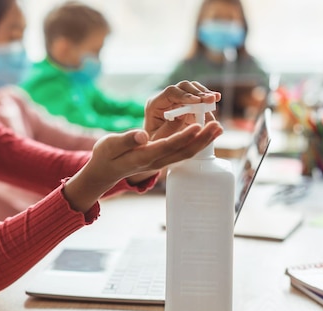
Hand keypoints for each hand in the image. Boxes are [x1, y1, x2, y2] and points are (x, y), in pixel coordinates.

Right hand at [63, 118, 222, 212]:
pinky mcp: (162, 158)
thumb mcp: (110, 145)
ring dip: (203, 141)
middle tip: (218, 126)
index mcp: (144, 156)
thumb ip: (127, 140)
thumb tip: (143, 135)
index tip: (198, 126)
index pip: (168, 146)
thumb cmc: (105, 156)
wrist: (104, 172)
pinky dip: (195, 142)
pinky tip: (204, 132)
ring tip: (217, 128)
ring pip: (186, 152)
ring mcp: (160, 161)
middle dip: (202, 139)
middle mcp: (156, 161)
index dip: (184, 137)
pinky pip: (182, 150)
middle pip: (184, 151)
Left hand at [143, 80, 221, 140]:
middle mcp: (165, 99)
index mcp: (154, 105)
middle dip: (198, 93)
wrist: (157, 147)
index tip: (198, 101)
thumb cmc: (155, 143)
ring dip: (205, 94)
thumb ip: (169, 128)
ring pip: (193, 89)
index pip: (171, 92)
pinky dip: (207, 99)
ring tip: (215, 99)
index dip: (186, 95)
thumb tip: (183, 115)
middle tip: (211, 99)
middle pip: (184, 87)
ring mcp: (177, 100)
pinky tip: (216, 100)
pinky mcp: (187, 104)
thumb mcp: (158, 139)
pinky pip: (199, 96)